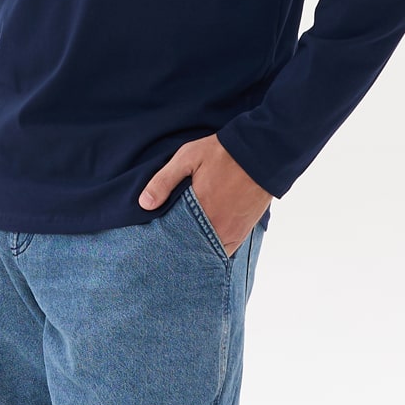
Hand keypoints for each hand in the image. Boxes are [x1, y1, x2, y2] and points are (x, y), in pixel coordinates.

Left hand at [139, 135, 270, 255]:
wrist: (260, 153)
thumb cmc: (222, 153)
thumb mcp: (187, 157)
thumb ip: (164, 180)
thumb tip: (144, 203)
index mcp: (199, 209)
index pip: (174, 237)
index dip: (163, 240)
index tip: (154, 240)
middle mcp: (216, 227)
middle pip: (190, 248)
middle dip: (177, 247)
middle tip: (165, 247)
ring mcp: (231, 232)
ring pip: (206, 251)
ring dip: (195, 249)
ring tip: (182, 246)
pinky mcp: (242, 232)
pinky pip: (224, 251)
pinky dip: (212, 250)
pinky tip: (202, 245)